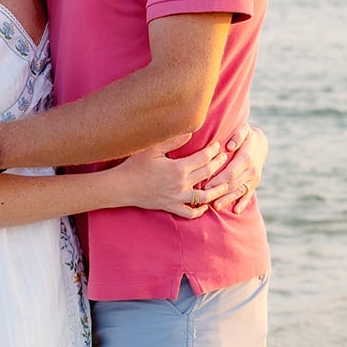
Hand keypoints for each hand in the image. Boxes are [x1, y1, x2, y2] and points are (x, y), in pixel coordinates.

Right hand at [111, 137, 231, 218]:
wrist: (122, 187)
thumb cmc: (135, 166)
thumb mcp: (153, 149)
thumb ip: (173, 141)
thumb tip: (191, 132)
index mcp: (178, 168)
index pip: (204, 158)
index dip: (214, 151)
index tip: (218, 146)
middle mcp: (181, 184)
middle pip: (207, 174)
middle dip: (219, 164)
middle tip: (225, 158)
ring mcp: (177, 198)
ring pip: (204, 197)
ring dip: (217, 190)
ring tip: (224, 184)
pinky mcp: (171, 207)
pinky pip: (189, 213)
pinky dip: (199, 211)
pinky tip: (205, 206)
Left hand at [213, 123, 267, 214]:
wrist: (261, 144)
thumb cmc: (247, 135)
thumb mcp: (244, 130)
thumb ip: (237, 136)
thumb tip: (229, 146)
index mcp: (246, 158)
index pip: (230, 173)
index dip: (218, 180)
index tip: (206, 185)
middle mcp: (251, 170)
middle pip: (233, 184)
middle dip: (219, 192)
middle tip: (205, 198)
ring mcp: (254, 179)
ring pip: (239, 191)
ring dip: (227, 199)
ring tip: (216, 206)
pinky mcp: (254, 184)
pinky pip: (249, 195)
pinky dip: (243, 203)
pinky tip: (236, 210)